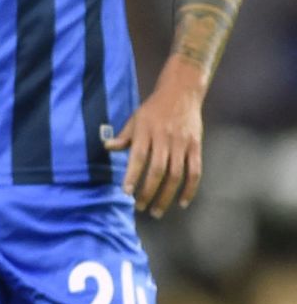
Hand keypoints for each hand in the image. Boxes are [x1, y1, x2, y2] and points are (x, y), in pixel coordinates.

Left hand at [106, 63, 205, 216]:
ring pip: (176, 175)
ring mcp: (182, 143)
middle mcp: (164, 139)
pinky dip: (190, 189)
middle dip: (149, 191)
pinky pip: (195, 172)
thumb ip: (124, 136)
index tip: (126, 193)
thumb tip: (107, 147)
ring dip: (167, 195)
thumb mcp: (135, 119)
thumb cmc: (153, 109)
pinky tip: (182, 202)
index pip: (139, 157)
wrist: (181, 93)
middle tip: (140, 207)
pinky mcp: (196, 146)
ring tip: (156, 210)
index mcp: (146, 132)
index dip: (133, 175)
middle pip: (158, 170)